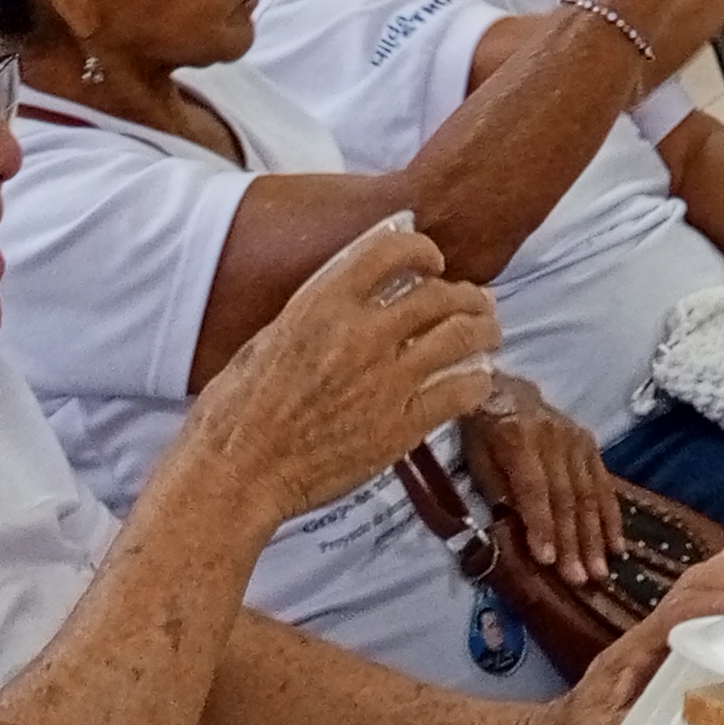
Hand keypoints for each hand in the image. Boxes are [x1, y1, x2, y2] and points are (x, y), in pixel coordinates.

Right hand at [178, 214, 499, 529]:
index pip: (391, 250)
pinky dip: (477, 382)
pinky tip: (478, 382)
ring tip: (489, 334)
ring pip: (461, 337)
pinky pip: (459, 393)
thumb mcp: (267, 339)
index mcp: (321, 305)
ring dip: (484, 331)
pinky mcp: (398, 427)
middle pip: (439, 295)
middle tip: (476, 302)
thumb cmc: (235, 411)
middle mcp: (360, 335)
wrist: (234, 475)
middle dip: (467, 295)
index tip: (433, 260)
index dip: (422, 249)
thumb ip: (314, 312)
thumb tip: (346, 291)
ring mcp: (384, 381)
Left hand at [463, 377, 618, 583]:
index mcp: (517, 439)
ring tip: (600, 572)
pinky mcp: (591, 445)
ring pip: (589, 495)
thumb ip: (498, 492)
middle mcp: (553, 438)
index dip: (541, 525)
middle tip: (581, 579)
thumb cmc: (483, 432)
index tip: (547, 561)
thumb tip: (520, 532)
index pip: (534, 488)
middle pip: (566, 497)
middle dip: (574, 542)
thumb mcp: (477, 459)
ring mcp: (577, 440)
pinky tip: (617, 546)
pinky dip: (611, 518)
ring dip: (596, 537)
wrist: (504, 389)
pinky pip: (604, 485)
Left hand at [538, 543, 723, 724]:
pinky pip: (691, 599)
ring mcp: (650, 634)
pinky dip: (718, 576)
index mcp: (632, 654)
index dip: (716, 604)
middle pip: (692, 590)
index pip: (678, 615)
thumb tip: (677, 716)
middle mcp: (643, 635)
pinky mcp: (659, 641)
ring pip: (694, 587)